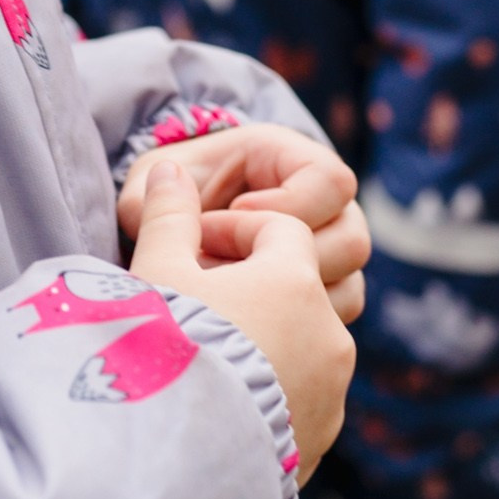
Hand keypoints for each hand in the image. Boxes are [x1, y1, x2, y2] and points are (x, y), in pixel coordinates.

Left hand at [118, 121, 367, 322]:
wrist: (170, 242)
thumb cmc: (161, 203)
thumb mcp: (146, 188)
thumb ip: (154, 194)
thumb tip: (167, 182)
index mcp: (293, 164)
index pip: (331, 182)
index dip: (290, 204)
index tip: (236, 214)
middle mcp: (325, 211)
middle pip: (352, 240)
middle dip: (291, 262)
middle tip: (232, 270)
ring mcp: (329, 260)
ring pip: (348, 288)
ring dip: (291, 303)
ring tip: (231, 300)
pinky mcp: (322, 304)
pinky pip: (333, 326)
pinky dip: (292, 334)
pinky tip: (243, 325)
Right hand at [129, 161, 354, 478]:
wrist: (170, 460)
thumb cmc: (161, 349)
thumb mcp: (157, 271)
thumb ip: (168, 214)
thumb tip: (168, 171)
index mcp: (295, 281)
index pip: (279, 228)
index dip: (234, 228)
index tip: (193, 247)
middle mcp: (329, 333)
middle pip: (297, 287)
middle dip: (253, 284)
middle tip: (199, 298)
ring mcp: (332, 389)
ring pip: (304, 342)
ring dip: (268, 336)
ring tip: (210, 351)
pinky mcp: (323, 437)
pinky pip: (303, 394)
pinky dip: (274, 386)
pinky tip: (224, 397)